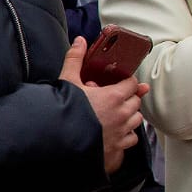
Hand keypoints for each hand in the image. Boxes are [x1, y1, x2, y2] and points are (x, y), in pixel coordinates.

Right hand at [60, 38, 146, 172]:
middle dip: (128, 98)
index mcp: (113, 97)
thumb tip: (79, 41)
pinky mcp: (116, 151)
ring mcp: (120, 135)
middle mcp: (121, 116)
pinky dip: (126, 136)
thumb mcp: (67, 81)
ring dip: (129, 117)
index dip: (127, 82)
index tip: (122, 82)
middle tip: (115, 98)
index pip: (132, 84)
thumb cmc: (62, 112)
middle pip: (136, 102)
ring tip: (115, 115)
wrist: (56, 143)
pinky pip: (130, 141)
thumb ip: (75, 59)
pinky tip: (114, 134)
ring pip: (136, 121)